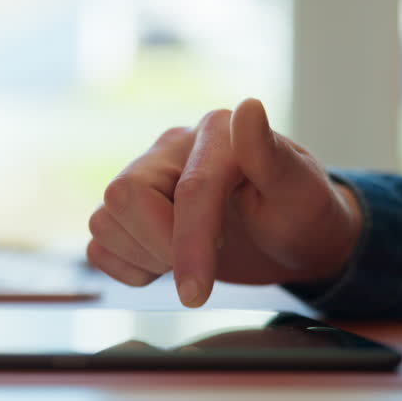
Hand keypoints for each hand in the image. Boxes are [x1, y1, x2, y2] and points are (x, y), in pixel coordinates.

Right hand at [87, 99, 362, 306]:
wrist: (290, 240)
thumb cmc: (301, 216)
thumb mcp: (303, 193)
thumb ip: (273, 155)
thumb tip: (250, 108)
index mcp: (215, 135)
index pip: (188, 188)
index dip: (188, 241)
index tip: (195, 292)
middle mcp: (170, 150)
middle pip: (124, 195)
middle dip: (160, 245)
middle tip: (202, 265)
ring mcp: (144, 181)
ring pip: (104, 221)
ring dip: (145, 257)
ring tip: (190, 260)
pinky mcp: (128, 216)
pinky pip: (98, 245)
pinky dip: (127, 268)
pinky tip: (165, 265)